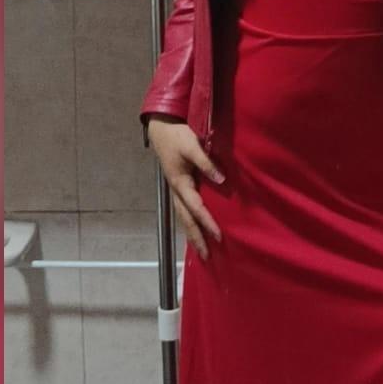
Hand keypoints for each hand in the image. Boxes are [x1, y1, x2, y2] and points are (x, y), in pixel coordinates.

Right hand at [145, 115, 225, 259]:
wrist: (161, 127)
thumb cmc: (177, 136)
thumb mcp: (192, 146)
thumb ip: (206, 163)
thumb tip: (221, 179)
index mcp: (180, 183)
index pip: (196, 208)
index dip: (207, 222)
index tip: (219, 236)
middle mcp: (177, 190)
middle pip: (186, 220)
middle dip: (196, 238)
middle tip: (207, 256)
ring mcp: (176, 189)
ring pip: (183, 216)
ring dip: (192, 233)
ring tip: (201, 249)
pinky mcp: (178, 185)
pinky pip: (184, 208)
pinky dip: (190, 221)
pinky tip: (195, 227)